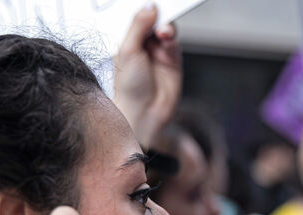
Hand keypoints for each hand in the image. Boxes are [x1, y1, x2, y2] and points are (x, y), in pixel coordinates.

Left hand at [113, 5, 181, 148]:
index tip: (149, 2)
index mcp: (127, 40)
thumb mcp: (127, 51)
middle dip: (157, 14)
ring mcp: (159, 52)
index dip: (143, 9)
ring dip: (166, 26)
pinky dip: (172, 37)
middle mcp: (143, 44)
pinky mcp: (173, 59)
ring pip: (166, 28)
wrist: (144, 114)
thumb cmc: (128, 89)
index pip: (137, 17)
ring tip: (163, 32)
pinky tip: (167, 38)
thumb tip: (149, 7)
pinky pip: (175, 42)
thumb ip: (138, 27)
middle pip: (154, 20)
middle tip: (159, 9)